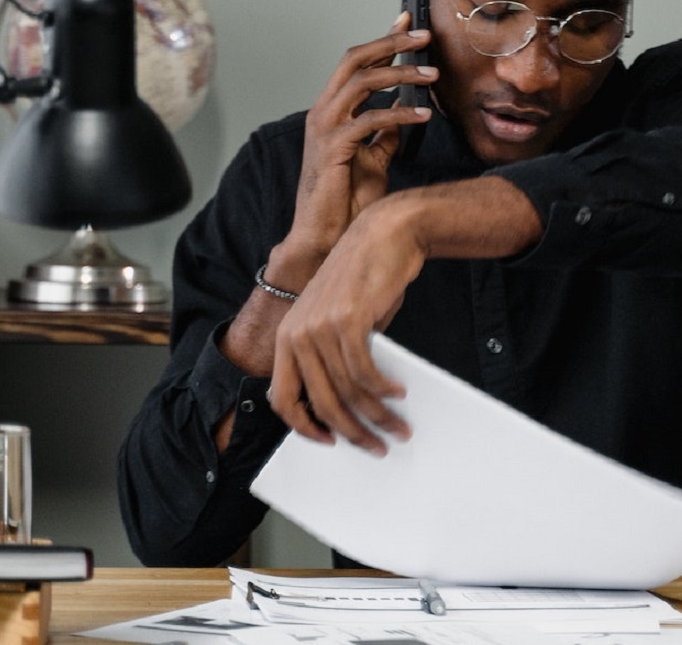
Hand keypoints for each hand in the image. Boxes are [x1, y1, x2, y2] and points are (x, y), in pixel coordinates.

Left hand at [266, 177, 543, 455]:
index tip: (329, 441)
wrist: (384, 234)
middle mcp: (296, 334)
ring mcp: (319, 327)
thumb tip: (350, 404)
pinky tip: (399, 393)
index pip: (282, 398)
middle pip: (320, 403)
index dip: (304, 427)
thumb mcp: (337, 319)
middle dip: (351, 432)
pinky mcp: (346, 321)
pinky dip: (384, 390)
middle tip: (377, 447)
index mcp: (287, 337)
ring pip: (347, 392)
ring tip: (399, 427)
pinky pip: (365, 372)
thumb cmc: (366, 279)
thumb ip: (333, 356)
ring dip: (377, 416)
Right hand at [286, 15, 435, 260]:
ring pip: (362, 82)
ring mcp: (324, 127)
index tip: (408, 22)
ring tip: (433, 76)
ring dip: (401, 74)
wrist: (325, 236)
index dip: (383, 39)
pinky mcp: (332, 147)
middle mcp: (323, 111)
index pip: (357, 63)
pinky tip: (423, 115)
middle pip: (355, 59)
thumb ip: (384, 133)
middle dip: (391, 42)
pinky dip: (400, 114)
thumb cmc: (347, 200)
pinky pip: (370, 119)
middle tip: (425, 36)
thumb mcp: (373, 158)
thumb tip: (404, 113)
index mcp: (331, 110)